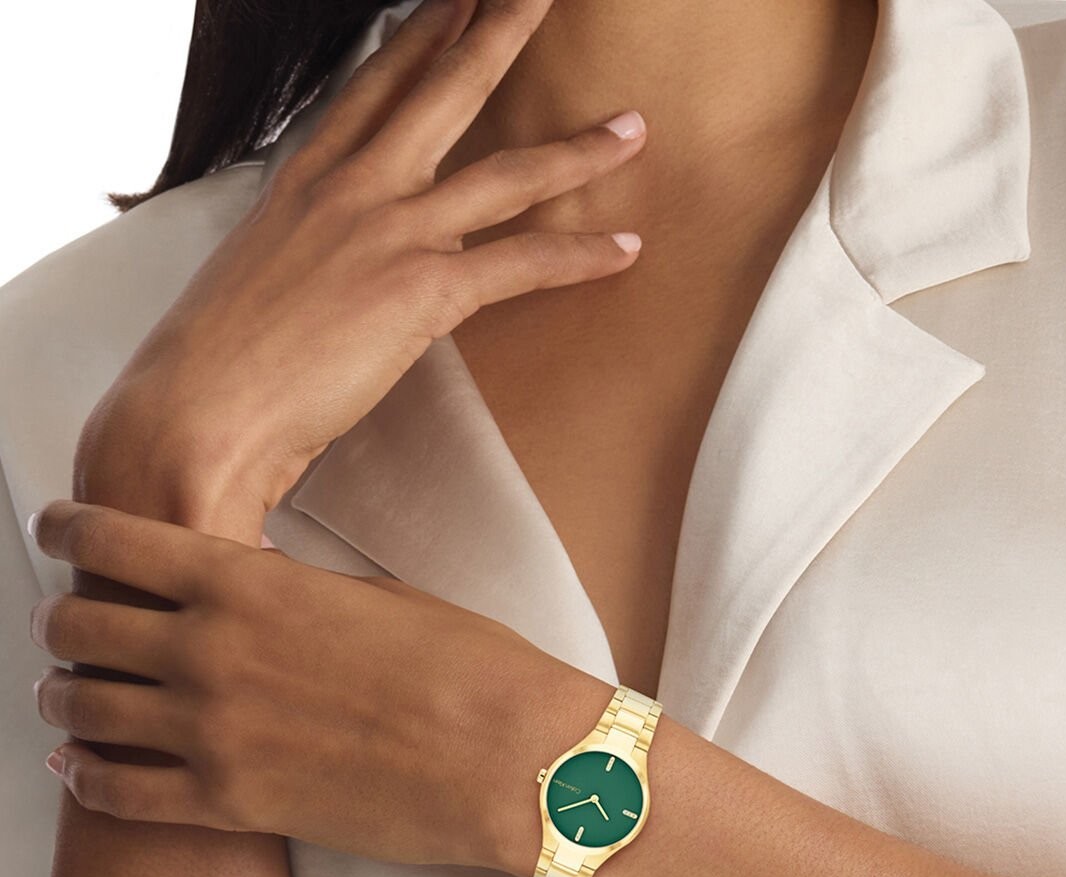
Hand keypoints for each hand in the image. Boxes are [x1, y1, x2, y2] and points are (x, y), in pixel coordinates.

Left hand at [26, 499, 582, 869]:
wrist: (509, 758)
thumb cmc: (465, 666)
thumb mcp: (372, 597)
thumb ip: (289, 593)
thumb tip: (251, 591)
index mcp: (248, 585)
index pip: (115, 542)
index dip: (69, 528)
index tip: (55, 526)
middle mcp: (209, 653)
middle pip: (79, 626)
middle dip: (60, 619)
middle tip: (64, 621)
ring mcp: (212, 735)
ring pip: (83, 709)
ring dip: (62, 695)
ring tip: (63, 691)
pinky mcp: (229, 806)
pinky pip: (118, 795)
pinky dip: (87, 777)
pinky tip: (78, 767)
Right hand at [76, 0, 646, 525]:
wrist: (198, 413)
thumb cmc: (214, 364)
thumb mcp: (254, 282)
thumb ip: (302, 257)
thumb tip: (325, 275)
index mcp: (303, 183)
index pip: (371, 89)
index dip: (418, 39)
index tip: (452, 3)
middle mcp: (351, 189)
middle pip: (443, 92)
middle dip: (498, 33)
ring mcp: (390, 232)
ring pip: (506, 174)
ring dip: (578, 151)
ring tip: (632, 128)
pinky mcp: (422, 289)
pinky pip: (524, 262)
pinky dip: (581, 256)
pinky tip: (626, 248)